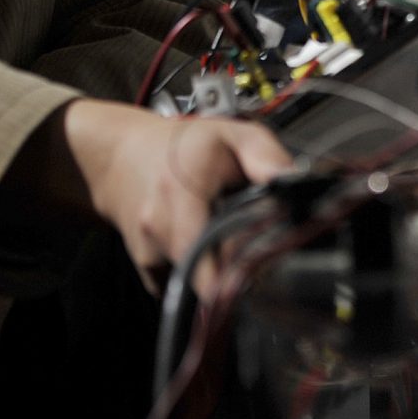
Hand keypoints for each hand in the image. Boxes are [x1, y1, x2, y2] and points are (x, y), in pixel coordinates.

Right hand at [24, 98, 291, 296]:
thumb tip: (296, 183)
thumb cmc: (182, 145)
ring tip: (221, 232)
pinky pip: (183, 284)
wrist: (120, 156)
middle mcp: (160, 228)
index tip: (266, 263)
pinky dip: (199, 271)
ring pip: (201, 281)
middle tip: (252, 246)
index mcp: (183, 195)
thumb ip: (266, 156)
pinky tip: (201, 241)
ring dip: (220, 267)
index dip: (247, 269)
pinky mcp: (147, 268)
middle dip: (238, 269)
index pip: (214, 261)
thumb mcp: (231, 134)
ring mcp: (150, 252)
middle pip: (213, 276)